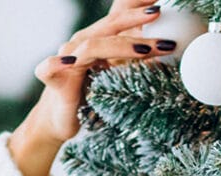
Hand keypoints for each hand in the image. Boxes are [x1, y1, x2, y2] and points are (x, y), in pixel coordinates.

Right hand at [9, 0, 162, 175]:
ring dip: (121, 46)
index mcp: (98, 38)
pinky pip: (51, 67)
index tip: (164, 6)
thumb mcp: (117, 75)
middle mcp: (82, 42)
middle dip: (139, 23)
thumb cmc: (90, 96)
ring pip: (93, 45)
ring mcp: (67, 58)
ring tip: (145, 51)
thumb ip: (136, 60)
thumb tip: (169, 50)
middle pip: (111, 26)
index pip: (120, 15)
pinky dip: (58, 62)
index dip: (138, 7)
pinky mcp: (53, 79)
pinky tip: (71, 62)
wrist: (61, 120)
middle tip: (162, 24)